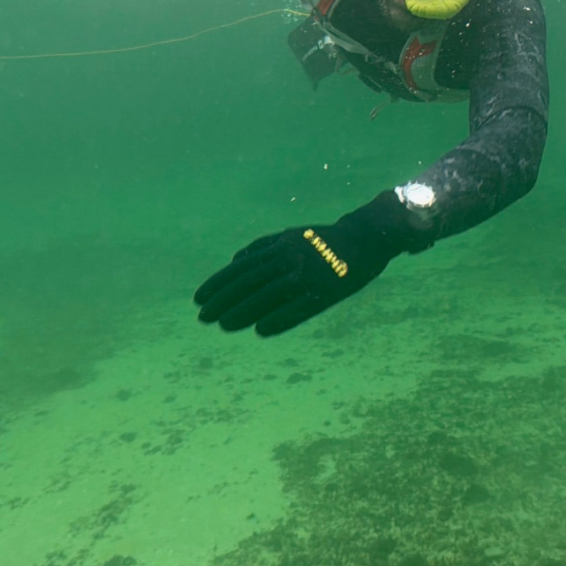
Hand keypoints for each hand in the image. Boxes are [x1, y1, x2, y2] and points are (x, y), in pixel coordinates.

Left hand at [194, 191, 427, 335]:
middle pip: (250, 281)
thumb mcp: (292, 235)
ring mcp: (307, 273)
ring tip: (224, 325)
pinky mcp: (325, 289)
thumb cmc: (326, 239)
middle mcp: (289, 257)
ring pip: (268, 294)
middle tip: (203, 317)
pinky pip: (299, 306)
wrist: (366, 237)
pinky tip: (261, 330)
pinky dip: (279, 318)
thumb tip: (235, 259)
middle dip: (224, 299)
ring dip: (244, 310)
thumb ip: (264, 246)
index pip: (242, 267)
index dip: (218, 283)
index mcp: (280, 245)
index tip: (198, 299)